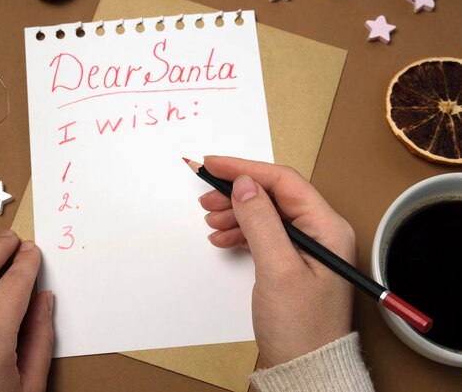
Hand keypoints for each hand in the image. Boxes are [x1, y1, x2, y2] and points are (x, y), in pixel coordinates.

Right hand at [199, 156, 354, 367]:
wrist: (303, 369)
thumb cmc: (301, 327)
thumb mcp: (278, 269)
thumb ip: (261, 221)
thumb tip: (244, 184)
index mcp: (327, 227)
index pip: (284, 181)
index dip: (245, 169)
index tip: (213, 164)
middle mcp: (319, 232)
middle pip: (273, 196)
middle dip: (237, 193)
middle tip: (206, 197)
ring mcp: (305, 248)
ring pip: (265, 214)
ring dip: (236, 213)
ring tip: (211, 219)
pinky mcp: (290, 262)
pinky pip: (263, 234)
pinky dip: (241, 232)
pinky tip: (223, 237)